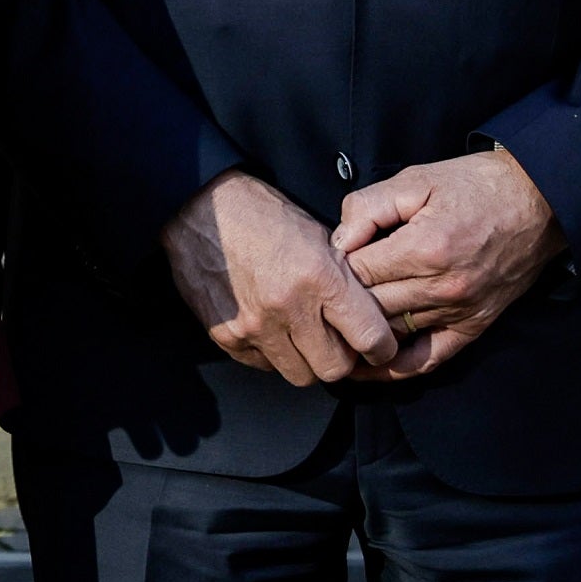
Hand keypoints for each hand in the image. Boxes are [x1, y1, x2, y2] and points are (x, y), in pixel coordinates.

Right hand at [162, 169, 399, 386]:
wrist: (199, 206)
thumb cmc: (263, 215)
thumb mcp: (319, 237)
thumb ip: (345, 283)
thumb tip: (369, 319)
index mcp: (319, 277)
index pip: (370, 339)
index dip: (381, 348)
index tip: (377, 345)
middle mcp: (287, 306)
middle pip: (335, 369)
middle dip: (341, 358)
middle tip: (335, 339)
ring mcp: (253, 325)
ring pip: (300, 375)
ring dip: (306, 359)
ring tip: (299, 333)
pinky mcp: (225, 335)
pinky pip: (263, 365)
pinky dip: (271, 353)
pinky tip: (268, 327)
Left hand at [332, 149, 563, 376]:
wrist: (538, 201)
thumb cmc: (474, 185)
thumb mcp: (415, 179)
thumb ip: (368, 207)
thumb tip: (337, 242)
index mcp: (424, 248)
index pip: (357, 273)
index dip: (332, 269)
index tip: (320, 265)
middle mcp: (443, 287)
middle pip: (371, 307)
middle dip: (340, 302)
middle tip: (316, 300)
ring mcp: (460, 310)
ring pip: (393, 333)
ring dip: (361, 333)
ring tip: (327, 334)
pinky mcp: (475, 325)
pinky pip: (430, 358)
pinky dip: (398, 368)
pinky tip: (370, 368)